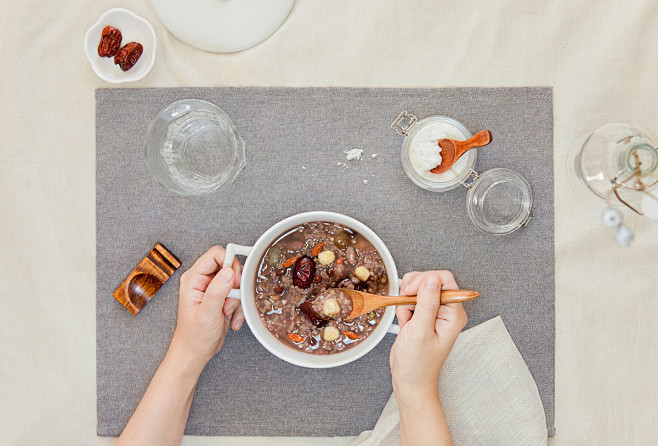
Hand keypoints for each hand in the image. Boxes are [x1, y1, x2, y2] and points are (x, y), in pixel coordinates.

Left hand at [170, 246, 242, 366]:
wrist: (195, 352)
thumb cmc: (194, 337)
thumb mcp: (207, 314)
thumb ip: (217, 291)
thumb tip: (229, 271)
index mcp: (193, 279)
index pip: (215, 254)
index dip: (229, 264)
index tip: (235, 280)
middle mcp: (202, 280)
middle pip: (229, 266)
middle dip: (236, 286)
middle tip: (230, 301)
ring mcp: (213, 288)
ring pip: (237, 282)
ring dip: (238, 300)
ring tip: (227, 313)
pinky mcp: (222, 297)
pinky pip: (239, 294)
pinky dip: (239, 307)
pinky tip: (231, 319)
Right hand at [390, 271, 467, 397]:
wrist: (410, 380)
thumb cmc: (417, 364)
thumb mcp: (420, 332)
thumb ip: (427, 303)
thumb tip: (431, 279)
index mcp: (453, 313)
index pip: (445, 279)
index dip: (426, 280)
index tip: (412, 291)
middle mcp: (446, 310)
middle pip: (429, 280)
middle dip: (413, 291)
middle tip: (408, 308)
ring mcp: (434, 312)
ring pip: (417, 288)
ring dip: (406, 300)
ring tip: (408, 320)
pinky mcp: (423, 314)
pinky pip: (410, 299)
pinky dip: (403, 307)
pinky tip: (405, 323)